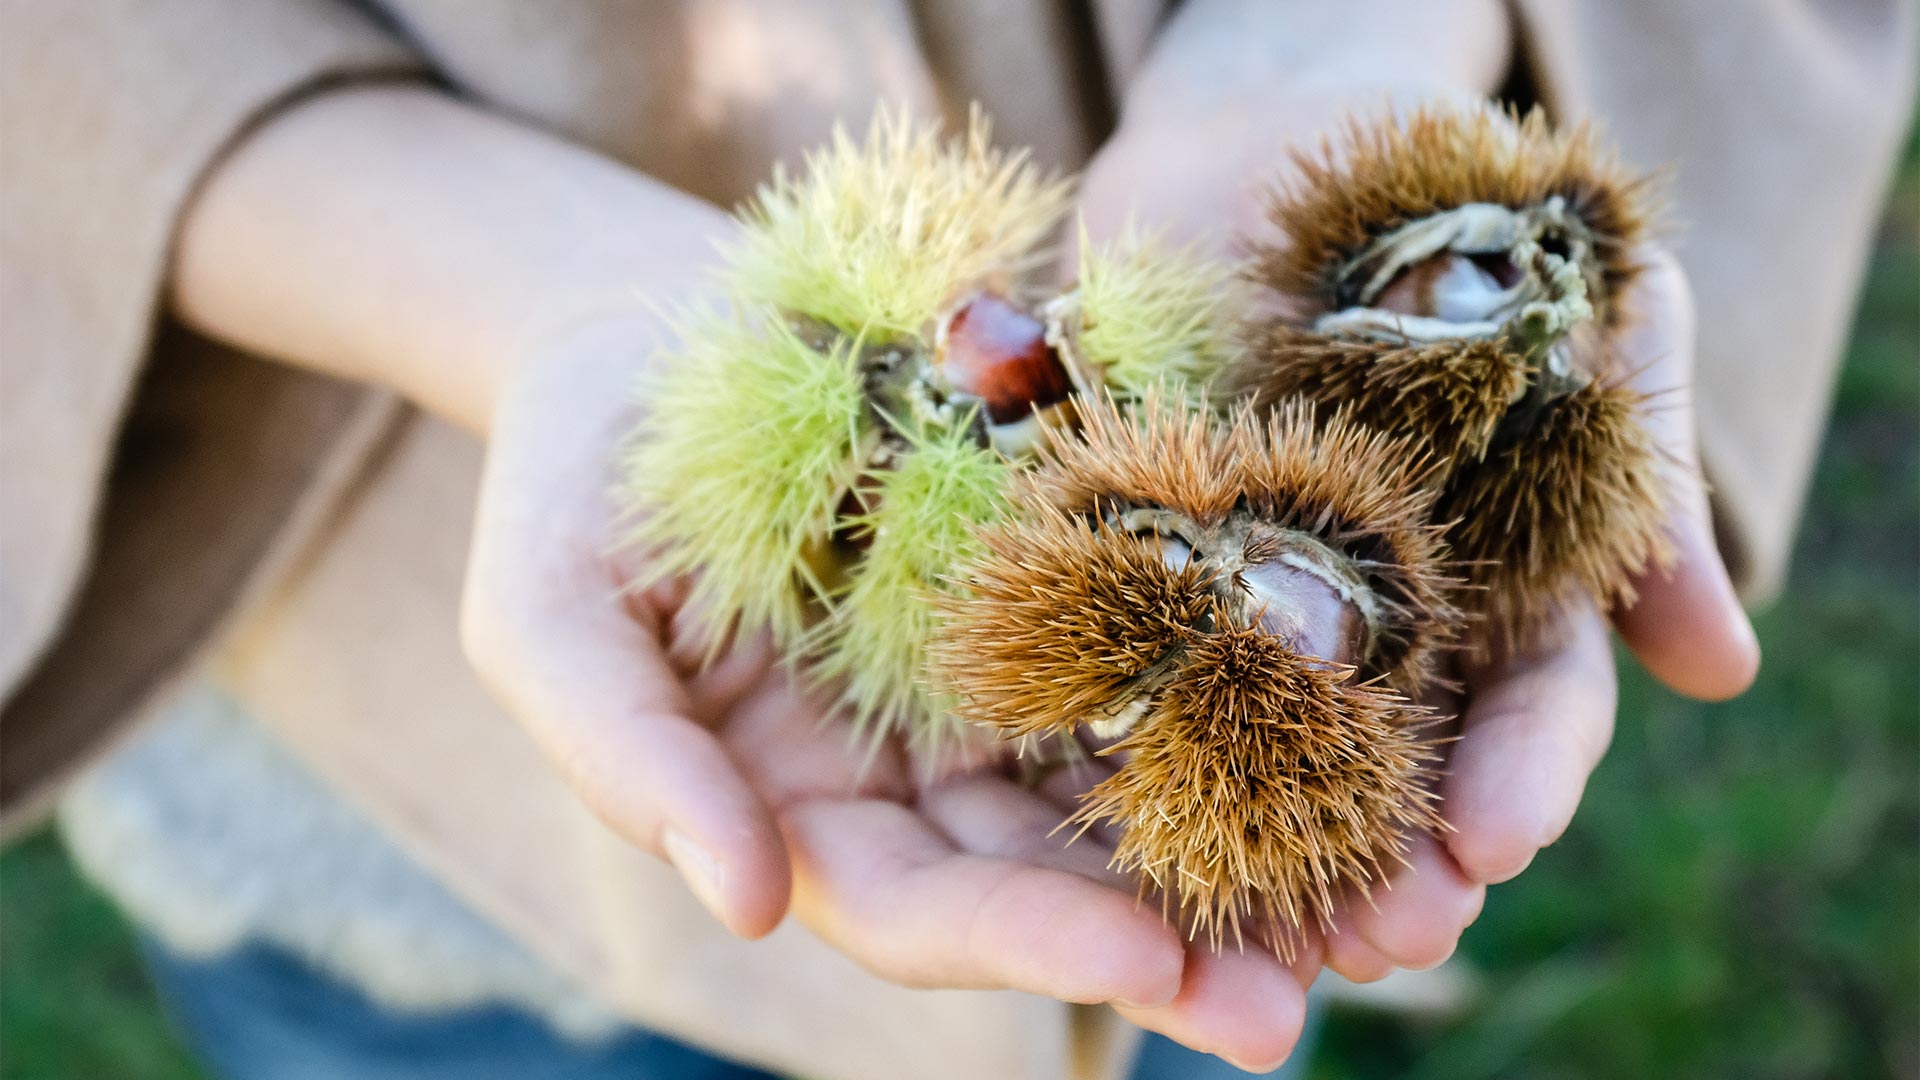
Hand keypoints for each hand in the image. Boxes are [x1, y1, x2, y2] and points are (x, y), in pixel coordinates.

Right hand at [462, 310, 1322, 1069]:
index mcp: (796, 811)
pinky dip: (1249, 696)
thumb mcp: (547, 613)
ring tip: (1381, 905)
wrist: (652, 332)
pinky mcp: (1061, 582)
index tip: (1147, 960)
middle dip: (1175, 942)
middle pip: (1052, 880)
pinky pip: (1164, 647)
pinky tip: (1351, 729)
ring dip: (1251, 849)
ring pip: (1132, 787)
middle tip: (1302, 998)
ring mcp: (993, 683)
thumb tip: (747, 906)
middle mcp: (913, 774)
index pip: (916, 910)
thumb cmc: (575, 479)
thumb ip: (626, 757)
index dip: (1025, 943)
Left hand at [1077, 81, 1758, 991]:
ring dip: (1249, 830)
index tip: (1496, 842)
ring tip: (1247, 925)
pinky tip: (1095, 795)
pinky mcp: (1119, 534)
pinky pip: (1110, 632)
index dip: (1519, 773)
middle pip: (1385, 753)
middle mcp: (1363, 604)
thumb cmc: (1465, 211)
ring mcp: (1236, 577)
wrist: (1281, 122)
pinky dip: (1106, 712)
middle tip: (1375, 939)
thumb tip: (1716, 671)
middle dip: (1384, 849)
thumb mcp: (1595, 317)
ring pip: (1247, 728)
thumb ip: (1639, 478)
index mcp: (1491, 577)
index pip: (1524, 700)